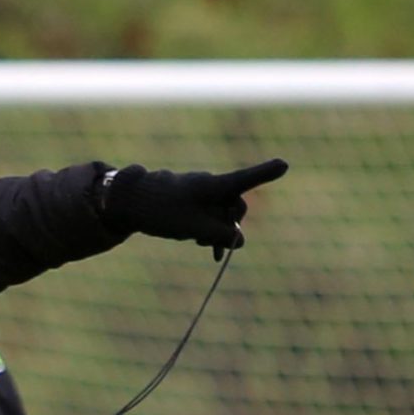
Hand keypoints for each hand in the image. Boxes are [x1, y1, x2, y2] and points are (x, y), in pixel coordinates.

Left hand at [97, 159, 288, 252]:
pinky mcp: (191, 196)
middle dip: (230, 226)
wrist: (129, 202)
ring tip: (199, 244)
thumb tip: (239, 242)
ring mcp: (200, 189)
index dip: (264, 174)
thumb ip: (220, 235)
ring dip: (217, 230)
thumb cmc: (162, 212)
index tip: (284, 165)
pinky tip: (196, 240)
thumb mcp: (194, 229)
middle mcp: (209, 184)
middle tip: (213, 249)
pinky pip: (208, 212)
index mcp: (212, 186)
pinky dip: (207, 227)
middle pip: (234, 205)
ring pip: (221, 211)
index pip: (244, 180)